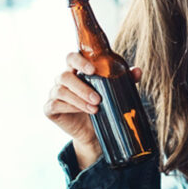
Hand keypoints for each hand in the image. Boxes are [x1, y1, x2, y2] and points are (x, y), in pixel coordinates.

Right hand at [44, 52, 141, 168]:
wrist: (95, 131)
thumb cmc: (103, 104)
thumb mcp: (115, 91)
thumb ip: (125, 79)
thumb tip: (137, 71)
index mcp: (76, 70)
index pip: (71, 57)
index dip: (80, 61)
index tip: (93, 70)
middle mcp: (63, 79)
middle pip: (65, 75)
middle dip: (82, 87)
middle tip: (98, 99)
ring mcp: (55, 93)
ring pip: (60, 90)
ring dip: (78, 99)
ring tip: (95, 108)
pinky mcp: (50, 108)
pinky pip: (54, 104)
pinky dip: (69, 107)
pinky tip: (83, 111)